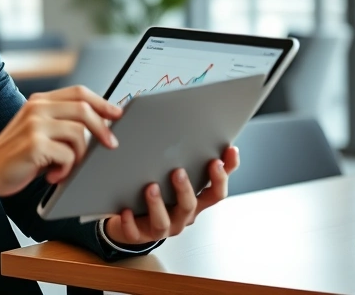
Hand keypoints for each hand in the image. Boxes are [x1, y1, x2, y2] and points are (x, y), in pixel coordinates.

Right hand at [0, 86, 122, 202]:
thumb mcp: (36, 130)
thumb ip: (59, 122)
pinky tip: (52, 175)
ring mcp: (35, 125)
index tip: (117, 114)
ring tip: (65, 168)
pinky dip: (65, 169)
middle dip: (103, 128)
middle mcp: (37, 108)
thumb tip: (97, 124)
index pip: (79, 92)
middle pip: (83, 109)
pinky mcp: (35, 144)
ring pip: (79, 134)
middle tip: (111, 145)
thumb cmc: (15, 155)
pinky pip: (68, 155)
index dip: (102, 102)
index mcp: (39, 101)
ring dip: (79, 156)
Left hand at [103, 146, 239, 246]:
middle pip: (195, 204)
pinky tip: (125, 209)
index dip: (226, 171)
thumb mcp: (167, 173)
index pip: (217, 188)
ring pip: (166, 220)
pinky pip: (136, 231)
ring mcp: (164, 227)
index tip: (229, 150)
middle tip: (179, 171)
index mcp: (195, 199)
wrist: (129, 221)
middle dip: (188, 188)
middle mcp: (184, 214)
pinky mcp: (141, 235)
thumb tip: (175, 119)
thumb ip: (174, 154)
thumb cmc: (152, 192)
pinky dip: (131, 221)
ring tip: (150, 187)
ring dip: (158, 203)